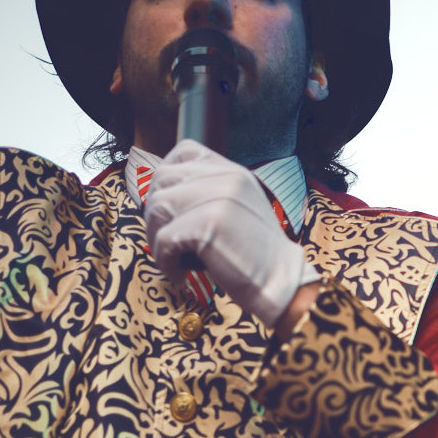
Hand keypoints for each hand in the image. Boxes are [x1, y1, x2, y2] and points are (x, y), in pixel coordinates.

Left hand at [146, 139, 318, 327]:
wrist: (282, 286)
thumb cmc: (255, 258)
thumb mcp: (238, 211)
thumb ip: (209, 194)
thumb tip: (161, 194)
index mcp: (236, 173)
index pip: (185, 151)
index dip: (167, 176)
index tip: (170, 206)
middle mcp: (228, 178)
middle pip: (162, 180)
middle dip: (156, 213)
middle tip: (170, 242)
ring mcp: (219, 199)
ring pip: (156, 207)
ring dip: (157, 239)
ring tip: (176, 259)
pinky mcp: (209, 225)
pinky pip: (163, 239)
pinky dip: (166, 262)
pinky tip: (182, 274)